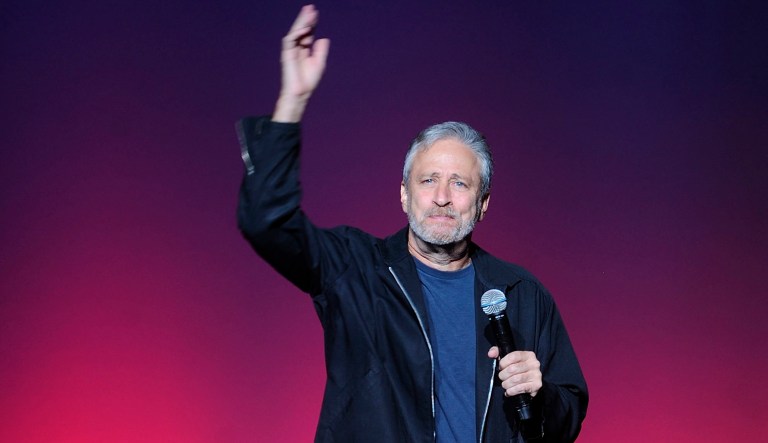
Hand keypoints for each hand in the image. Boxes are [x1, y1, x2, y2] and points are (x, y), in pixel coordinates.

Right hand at [273, 4, 330, 121]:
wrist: (300, 94)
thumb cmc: (308, 82)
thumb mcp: (319, 64)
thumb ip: (321, 51)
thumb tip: (323, 38)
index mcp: (304, 50)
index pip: (307, 33)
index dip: (311, 23)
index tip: (316, 14)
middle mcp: (296, 48)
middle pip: (301, 30)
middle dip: (305, 18)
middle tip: (310, 8)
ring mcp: (290, 51)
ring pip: (294, 32)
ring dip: (301, 23)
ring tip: (308, 14)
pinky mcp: (286, 55)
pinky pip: (290, 41)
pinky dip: (297, 34)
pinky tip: (305, 29)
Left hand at [487, 347, 542, 397]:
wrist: (531, 382)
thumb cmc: (517, 368)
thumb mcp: (509, 358)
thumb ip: (497, 352)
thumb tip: (491, 354)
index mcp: (528, 355)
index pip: (513, 356)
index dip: (503, 363)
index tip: (501, 367)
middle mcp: (534, 364)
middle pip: (513, 369)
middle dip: (503, 375)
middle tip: (502, 378)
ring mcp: (536, 375)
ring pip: (516, 379)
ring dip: (506, 384)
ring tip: (505, 385)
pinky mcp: (536, 385)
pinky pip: (520, 388)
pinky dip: (511, 391)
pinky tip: (509, 391)